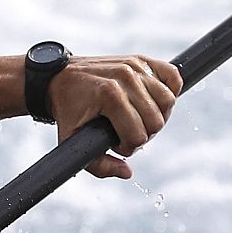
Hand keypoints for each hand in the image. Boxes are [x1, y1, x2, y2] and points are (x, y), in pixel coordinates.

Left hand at [47, 55, 182, 178]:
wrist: (59, 78)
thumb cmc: (67, 111)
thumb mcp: (72, 142)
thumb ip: (99, 165)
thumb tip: (127, 173)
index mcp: (109, 95)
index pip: (139, 135)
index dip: (128, 147)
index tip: (113, 142)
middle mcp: (125, 77)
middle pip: (157, 121)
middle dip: (142, 134)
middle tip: (125, 132)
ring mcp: (134, 66)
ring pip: (168, 102)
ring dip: (156, 117)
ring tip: (138, 119)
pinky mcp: (141, 59)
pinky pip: (172, 75)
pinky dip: (170, 90)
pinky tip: (154, 101)